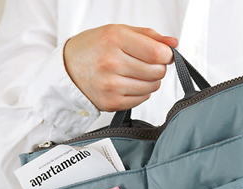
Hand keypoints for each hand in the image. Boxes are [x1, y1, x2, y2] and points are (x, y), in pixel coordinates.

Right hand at [63, 24, 177, 111]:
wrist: (68, 70)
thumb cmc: (95, 48)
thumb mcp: (118, 32)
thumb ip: (148, 36)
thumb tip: (174, 43)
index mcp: (114, 39)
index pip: (156, 53)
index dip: (166, 55)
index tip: (164, 54)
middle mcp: (111, 63)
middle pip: (157, 71)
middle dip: (158, 67)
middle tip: (147, 63)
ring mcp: (111, 85)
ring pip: (153, 86)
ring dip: (151, 80)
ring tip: (136, 73)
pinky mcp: (112, 103)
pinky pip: (143, 99)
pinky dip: (141, 92)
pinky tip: (129, 84)